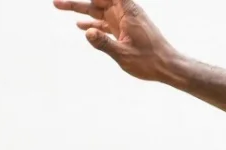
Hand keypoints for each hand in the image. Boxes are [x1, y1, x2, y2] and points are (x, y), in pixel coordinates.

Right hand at [53, 0, 180, 82]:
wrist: (168, 67)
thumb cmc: (150, 61)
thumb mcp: (124, 54)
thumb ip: (104, 43)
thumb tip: (86, 31)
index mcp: (128, 12)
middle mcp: (126, 13)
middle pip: (99, 1)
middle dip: (78, 2)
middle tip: (57, 3)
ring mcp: (124, 21)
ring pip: (99, 11)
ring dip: (80, 9)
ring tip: (59, 6)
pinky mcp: (125, 30)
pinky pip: (105, 23)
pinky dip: (93, 23)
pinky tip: (80, 25)